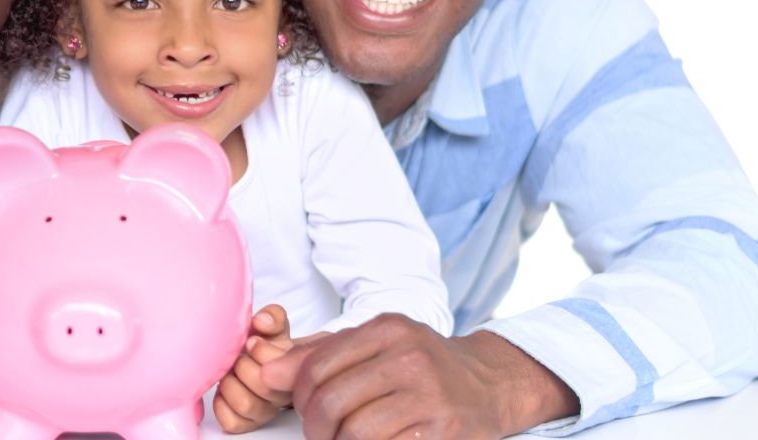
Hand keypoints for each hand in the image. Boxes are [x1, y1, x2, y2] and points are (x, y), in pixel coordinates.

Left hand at [213, 304, 295, 432]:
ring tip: (228, 374)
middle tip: (236, 357)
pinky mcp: (247, 422)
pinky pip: (232, 422)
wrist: (261, 361)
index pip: (280, 365)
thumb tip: (262, 321)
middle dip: (242, 365)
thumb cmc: (265, 344)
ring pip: (246, 405)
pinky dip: (221, 405)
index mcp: (291, 369)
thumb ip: (272, 318)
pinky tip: (222, 392)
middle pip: (262, 385)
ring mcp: (265, 410)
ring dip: (230, 384)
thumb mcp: (273, 327)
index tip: (251, 341)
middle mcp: (280, 394)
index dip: (260, 349)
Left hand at [260, 315, 578, 439]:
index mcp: (387, 329)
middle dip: (315, 427)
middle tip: (321, 433)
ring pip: (355, 432)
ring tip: (347, 438)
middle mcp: (409, 357)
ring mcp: (429, 395)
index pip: (315, 366)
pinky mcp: (443, 430)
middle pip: (330, 402)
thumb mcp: (377, 345)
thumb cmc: (421, 365)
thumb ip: (322, 354)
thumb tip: (267, 372)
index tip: (304, 408)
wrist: (490, 383)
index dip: (298, 395)